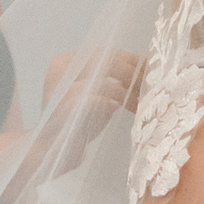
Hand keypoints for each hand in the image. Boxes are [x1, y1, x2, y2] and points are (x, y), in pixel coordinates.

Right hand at [38, 47, 140, 175]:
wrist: (53, 150)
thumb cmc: (79, 122)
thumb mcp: (99, 95)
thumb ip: (114, 80)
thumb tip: (144, 68)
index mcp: (67, 62)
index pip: (104, 53)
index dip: (130, 60)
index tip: (150, 68)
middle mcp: (60, 70)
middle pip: (103, 61)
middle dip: (130, 73)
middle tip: (147, 86)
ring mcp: (59, 88)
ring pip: (99, 79)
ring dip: (122, 91)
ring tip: (136, 102)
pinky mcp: (61, 108)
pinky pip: (89, 100)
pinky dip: (105, 102)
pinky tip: (116, 107)